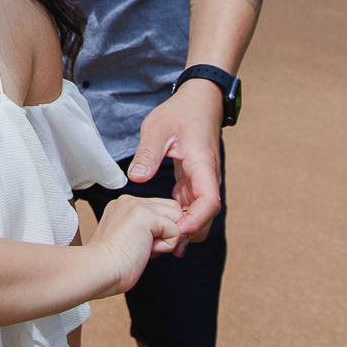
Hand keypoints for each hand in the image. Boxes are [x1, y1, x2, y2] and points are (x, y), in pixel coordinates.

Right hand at [85, 194, 186, 294]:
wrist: (99, 271)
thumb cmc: (113, 265)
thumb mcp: (131, 240)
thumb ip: (149, 231)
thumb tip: (177, 233)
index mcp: (123, 205)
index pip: (161, 209)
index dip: (162, 230)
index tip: (146, 247)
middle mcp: (130, 200)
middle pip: (172, 210)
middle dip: (170, 232)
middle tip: (149, 250)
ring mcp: (137, 205)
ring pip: (177, 217)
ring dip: (168, 238)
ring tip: (145, 249)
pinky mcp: (145, 215)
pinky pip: (176, 230)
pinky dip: (167, 246)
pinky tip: (145, 250)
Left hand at [128, 88, 222, 252]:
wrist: (200, 100)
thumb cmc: (181, 111)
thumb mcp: (157, 128)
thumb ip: (148, 154)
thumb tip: (137, 179)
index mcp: (202, 166)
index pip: (209, 202)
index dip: (195, 221)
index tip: (176, 232)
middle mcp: (207, 177)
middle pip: (206, 215)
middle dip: (189, 233)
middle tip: (163, 247)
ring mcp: (202, 180)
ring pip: (199, 213)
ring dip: (184, 228)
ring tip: (161, 245)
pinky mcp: (193, 180)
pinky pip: (190, 205)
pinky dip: (180, 218)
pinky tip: (163, 228)